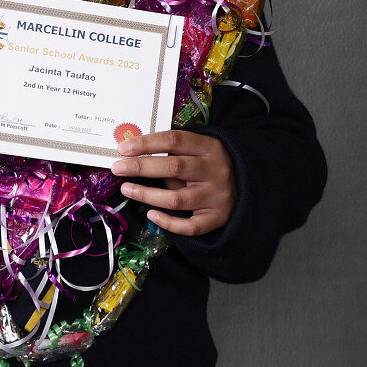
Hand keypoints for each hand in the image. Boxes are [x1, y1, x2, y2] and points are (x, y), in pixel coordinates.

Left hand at [111, 130, 237, 235]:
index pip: (175, 140)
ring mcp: (217, 196)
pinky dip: (168, 222)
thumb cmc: (211, 166)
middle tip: (117, 168)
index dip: (147, 143)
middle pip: (174, 167)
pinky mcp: (217, 218)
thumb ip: (173, 155)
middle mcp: (215, 170)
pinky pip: (189, 226)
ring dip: (148, 194)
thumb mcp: (199, 152)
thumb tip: (133, 157)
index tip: (123, 148)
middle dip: (141, 167)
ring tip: (127, 189)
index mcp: (210, 147)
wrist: (248, 186)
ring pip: (178, 199)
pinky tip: (151, 215)